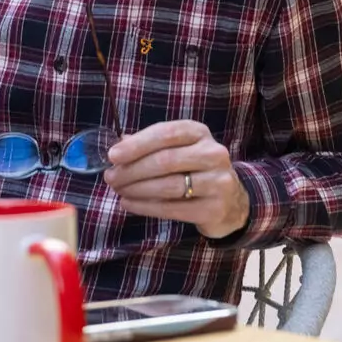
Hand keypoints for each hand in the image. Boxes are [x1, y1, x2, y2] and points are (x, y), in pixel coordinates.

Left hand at [105, 119, 249, 238]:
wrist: (230, 201)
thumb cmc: (195, 170)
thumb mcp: (178, 150)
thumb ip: (151, 145)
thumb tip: (118, 145)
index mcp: (199, 133)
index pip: (166, 133)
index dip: (137, 144)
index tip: (113, 155)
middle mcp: (213, 153)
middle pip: (165, 160)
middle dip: (132, 170)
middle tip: (111, 178)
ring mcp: (217, 181)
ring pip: (168, 185)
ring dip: (136, 189)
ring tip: (119, 191)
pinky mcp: (214, 208)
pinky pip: (172, 208)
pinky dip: (145, 207)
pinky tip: (129, 204)